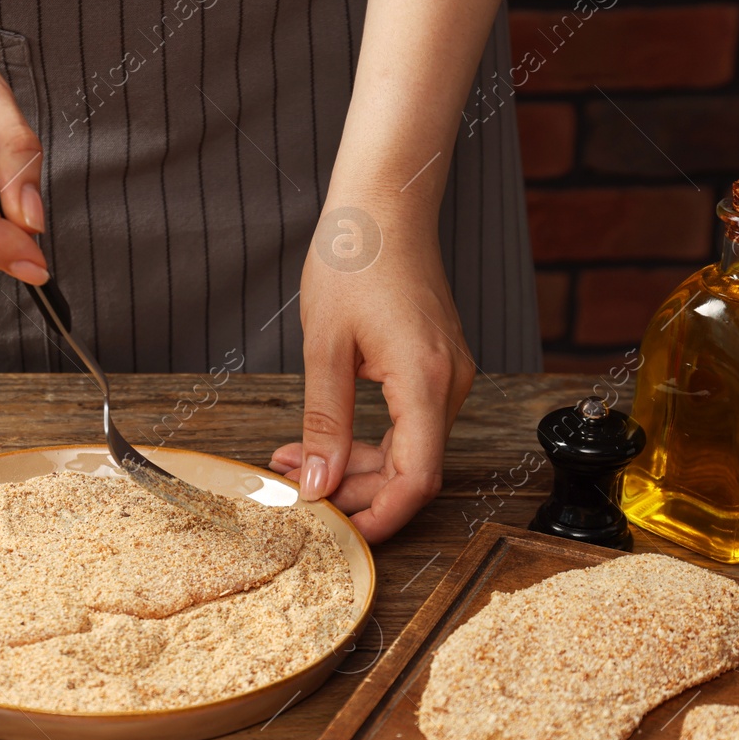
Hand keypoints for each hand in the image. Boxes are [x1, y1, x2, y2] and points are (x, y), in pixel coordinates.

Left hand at [269, 198, 473, 542]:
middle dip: (351, 489)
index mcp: (425, 380)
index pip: (416, 479)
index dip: (382, 517)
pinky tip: (320, 439)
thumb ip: (324, 423)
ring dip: (351, 464)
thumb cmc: (355, 259)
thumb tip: (317, 485)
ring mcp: (447, 375)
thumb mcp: (324, 348)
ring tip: (290, 461)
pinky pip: (408, 423)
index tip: (342, 534)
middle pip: (410, 470)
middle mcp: (448, 383)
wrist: (385, 205)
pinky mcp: (435, 367)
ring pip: (406, 449)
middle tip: (291, 487)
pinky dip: (366, 438)